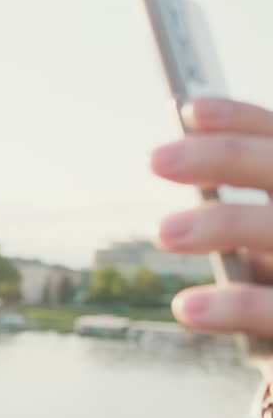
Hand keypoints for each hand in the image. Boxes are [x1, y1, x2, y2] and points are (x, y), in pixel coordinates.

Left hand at [151, 97, 272, 335]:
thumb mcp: (264, 247)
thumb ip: (244, 215)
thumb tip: (184, 161)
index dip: (245, 121)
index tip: (190, 110)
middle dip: (227, 157)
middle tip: (156, 158)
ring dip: (225, 222)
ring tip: (163, 232)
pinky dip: (236, 307)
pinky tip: (187, 307)